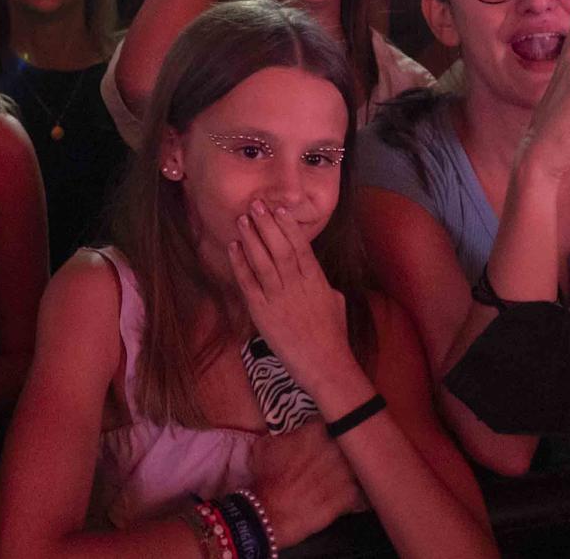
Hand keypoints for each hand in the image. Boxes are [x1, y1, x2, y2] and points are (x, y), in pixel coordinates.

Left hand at [230, 200, 366, 405]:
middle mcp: (297, 285)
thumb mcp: (335, 303)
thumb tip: (313, 273)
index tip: (279, 210)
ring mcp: (279, 298)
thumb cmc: (334, 337)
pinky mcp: (263, 313)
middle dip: (267, 225)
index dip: (289, 227)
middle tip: (256, 204)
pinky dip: (240, 264)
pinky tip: (233, 248)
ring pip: (263, 261)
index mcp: (317, 281)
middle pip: (280, 248)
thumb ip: (322, 284)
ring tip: (243, 219)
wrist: (326, 366)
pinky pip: (248, 283)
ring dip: (251, 238)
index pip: (301, 247)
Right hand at [248, 422, 365, 546]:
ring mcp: (344, 472)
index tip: (323, 436)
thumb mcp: (265, 445)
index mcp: (315, 432)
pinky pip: (360, 493)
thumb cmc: (265, 479)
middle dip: (340, 450)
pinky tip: (347, 498)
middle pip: (348, 443)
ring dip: (350, 472)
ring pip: (357, 467)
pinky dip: (355, 496)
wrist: (269, 513)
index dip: (326, 430)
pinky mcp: (349, 496)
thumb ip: (287, 434)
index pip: (330, 422)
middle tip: (331, 458)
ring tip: (340, 479)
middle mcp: (333, 448)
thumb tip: (293, 433)